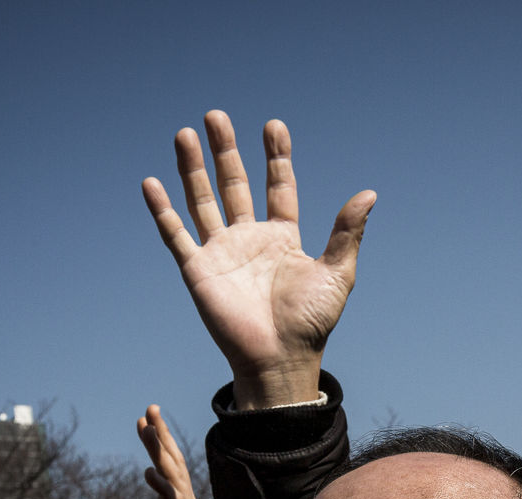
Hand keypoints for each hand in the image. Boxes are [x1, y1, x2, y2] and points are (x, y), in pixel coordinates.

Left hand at [94, 406, 238, 498]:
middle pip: (172, 464)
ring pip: (175, 479)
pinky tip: (152, 474)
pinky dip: (165, 490)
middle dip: (161, 437)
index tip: (142, 421)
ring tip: (151, 431)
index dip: (154, 445)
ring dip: (162, 454)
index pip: (164, 468)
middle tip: (149, 410)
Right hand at [144, 111, 376, 408]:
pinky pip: (176, 235)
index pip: (278, 187)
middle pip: (234, 184)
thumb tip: (369, 193)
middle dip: (225, 151)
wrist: (280, 359)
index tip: (274, 125)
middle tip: (216, 116)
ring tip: (185, 133)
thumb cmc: (312, 323)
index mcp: (283, 239)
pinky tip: (152, 183)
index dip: (276, 157)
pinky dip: (163, 210)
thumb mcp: (337, 272)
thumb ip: (347, 232)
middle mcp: (250, 240)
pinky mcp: (198, 271)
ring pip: (203, 201)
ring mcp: (221, 253)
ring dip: (193, 168)